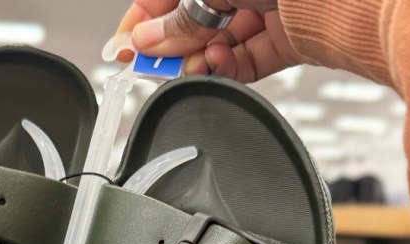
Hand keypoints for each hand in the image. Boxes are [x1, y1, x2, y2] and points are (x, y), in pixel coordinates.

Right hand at [116, 0, 304, 81]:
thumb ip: (181, 16)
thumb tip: (148, 38)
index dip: (142, 19)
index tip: (122, 48)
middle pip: (193, 18)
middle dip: (172, 42)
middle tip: (153, 62)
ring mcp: (266, 9)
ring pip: (217, 42)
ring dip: (199, 57)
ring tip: (194, 62)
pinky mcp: (286, 39)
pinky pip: (246, 60)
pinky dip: (227, 69)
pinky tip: (216, 66)